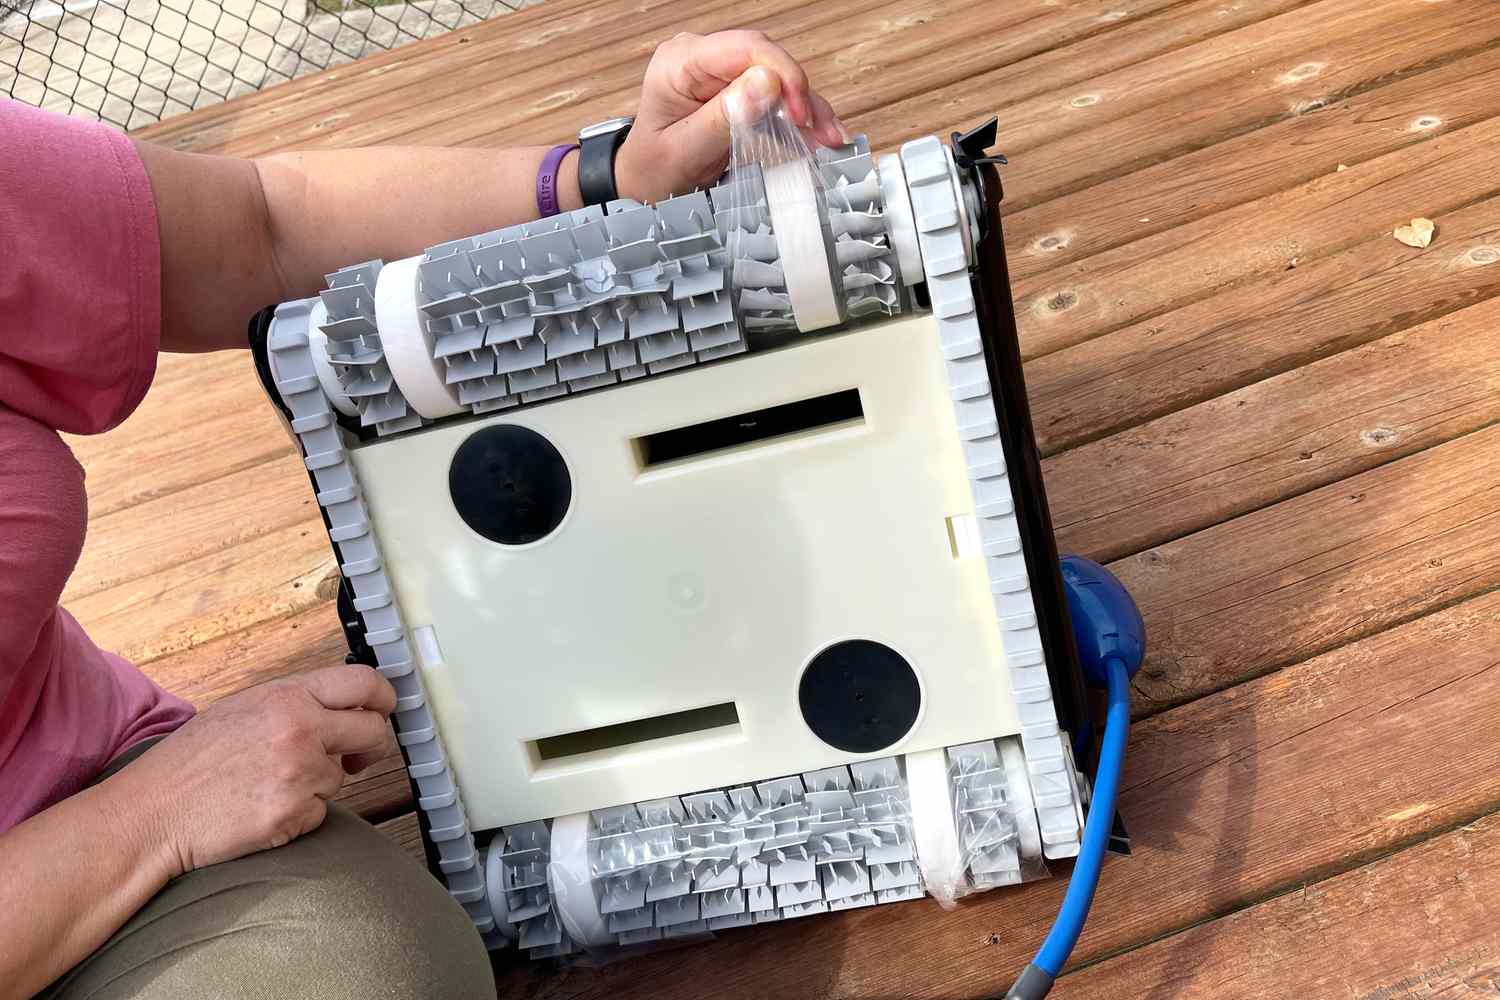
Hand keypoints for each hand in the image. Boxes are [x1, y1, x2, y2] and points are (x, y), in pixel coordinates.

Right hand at [107, 664, 396, 875]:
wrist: (153, 812)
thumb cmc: (193, 760)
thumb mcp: (244, 708)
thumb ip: (297, 703)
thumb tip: (347, 707)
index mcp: (287, 696)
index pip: (365, 683)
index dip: (385, 697)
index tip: (386, 709)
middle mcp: (300, 729)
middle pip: (373, 732)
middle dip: (369, 746)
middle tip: (354, 756)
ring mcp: (299, 774)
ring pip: (341, 777)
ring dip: (318, 783)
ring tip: (267, 784)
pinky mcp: (293, 814)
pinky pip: (320, 813)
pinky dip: (300, 814)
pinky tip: (262, 808)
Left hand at [615, 30, 847, 202]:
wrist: (644, 185)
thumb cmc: (653, 170)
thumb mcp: (684, 150)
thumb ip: (723, 116)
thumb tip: (767, 82)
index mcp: (682, 61)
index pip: (745, 47)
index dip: (782, 74)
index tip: (799, 113)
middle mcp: (703, 59)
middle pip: (767, 60)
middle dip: (800, 95)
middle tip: (823, 133)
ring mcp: (720, 74)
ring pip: (777, 79)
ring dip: (807, 109)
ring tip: (830, 139)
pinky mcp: (735, 91)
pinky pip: (774, 97)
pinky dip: (797, 119)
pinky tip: (819, 137)